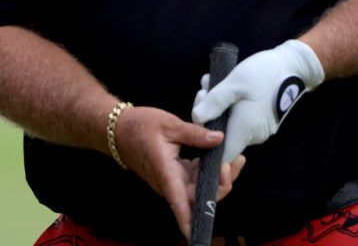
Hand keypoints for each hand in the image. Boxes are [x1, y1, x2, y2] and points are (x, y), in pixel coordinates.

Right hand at [110, 105, 245, 240]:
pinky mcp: (176, 174)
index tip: (196, 233)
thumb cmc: (140, 127)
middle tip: (236, 161)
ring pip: (201, 188)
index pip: (180, 202)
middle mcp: (170, 183)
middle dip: (222, 185)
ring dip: (220, 177)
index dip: (188, 220)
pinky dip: (211, 170)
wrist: (121, 130)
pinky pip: (197, 179)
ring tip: (237, 158)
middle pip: (199, 197)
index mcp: (166, 173)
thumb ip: (195, 134)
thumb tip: (219, 139)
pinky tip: (222, 156)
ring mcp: (174, 180)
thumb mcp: (169, 125)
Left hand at [191, 39, 324, 162]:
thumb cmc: (264, 73)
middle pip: (222, 137)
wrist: (294, 66)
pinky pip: (240, 119)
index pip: (221, 157)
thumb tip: (196, 118)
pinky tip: (226, 86)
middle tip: (205, 89)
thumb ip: (214, 101)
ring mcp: (259, 129)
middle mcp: (253, 136)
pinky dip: (230, 106)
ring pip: (230, 124)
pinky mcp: (262, 121)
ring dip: (218, 106)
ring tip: (214, 82)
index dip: (206, 147)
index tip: (199, 120)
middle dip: (209, 114)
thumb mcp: (235, 82)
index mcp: (245, 130)